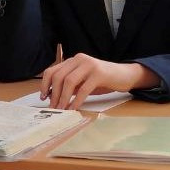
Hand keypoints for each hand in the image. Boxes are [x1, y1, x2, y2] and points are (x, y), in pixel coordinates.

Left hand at [40, 53, 159, 109]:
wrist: (126, 75)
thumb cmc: (102, 80)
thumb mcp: (82, 81)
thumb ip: (70, 85)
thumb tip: (53, 96)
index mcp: (72, 60)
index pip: (52, 70)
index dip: (45, 84)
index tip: (43, 97)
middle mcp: (79, 59)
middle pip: (59, 76)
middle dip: (54, 94)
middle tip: (52, 107)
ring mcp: (89, 65)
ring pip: (69, 82)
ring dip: (63, 98)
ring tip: (61, 109)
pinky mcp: (99, 73)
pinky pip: (83, 89)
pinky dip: (77, 100)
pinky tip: (74, 108)